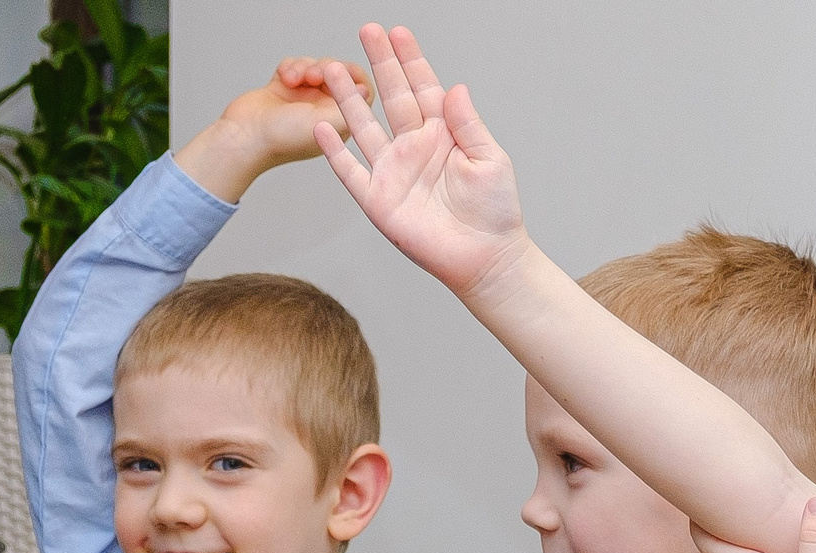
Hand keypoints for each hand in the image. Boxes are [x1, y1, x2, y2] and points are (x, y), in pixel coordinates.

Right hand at [175, 57, 370, 202]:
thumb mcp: (328, 122)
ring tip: (294, 79)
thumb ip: (351, 107)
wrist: (244, 135)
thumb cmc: (284, 138)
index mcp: (339, 122)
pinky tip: (283, 78)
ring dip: (305, 66)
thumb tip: (365, 91)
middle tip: (314, 75)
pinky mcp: (283, 89)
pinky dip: (290, 67)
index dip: (353, 76)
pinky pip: (295, 65)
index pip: (360, 92)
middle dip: (326, 68)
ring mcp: (303, 99)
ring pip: (315, 66)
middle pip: (338, 74)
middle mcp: (323, 110)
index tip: (343, 70)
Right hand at [314, 24, 529, 298]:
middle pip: (391, 97)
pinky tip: (320, 125)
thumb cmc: (495, 213)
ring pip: (364, 126)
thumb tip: (456, 87)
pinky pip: (350, 171)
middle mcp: (415, 147)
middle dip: (379, 63)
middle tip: (367, 30)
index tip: (398, 32)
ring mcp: (394, 172)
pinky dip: (334, 151)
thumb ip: (469, 124)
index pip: (423, 88)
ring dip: (347, 99)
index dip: (410, 60)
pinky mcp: (379, 200)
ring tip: (332, 68)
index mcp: (443, 134)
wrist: (485, 259)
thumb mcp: (490, 160)